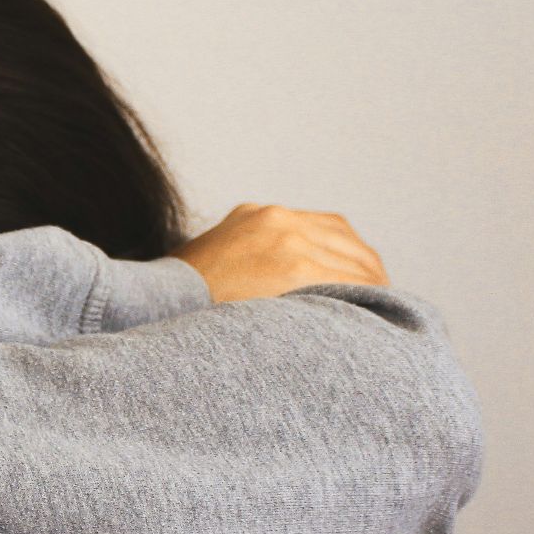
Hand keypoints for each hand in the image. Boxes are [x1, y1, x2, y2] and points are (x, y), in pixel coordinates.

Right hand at [172, 203, 389, 301]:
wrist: (150, 306)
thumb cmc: (177, 304)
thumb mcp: (208, 266)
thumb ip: (243, 265)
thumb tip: (266, 292)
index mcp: (256, 216)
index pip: (323, 227)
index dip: (347, 255)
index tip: (360, 279)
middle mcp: (274, 219)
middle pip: (344, 239)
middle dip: (365, 270)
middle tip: (381, 299)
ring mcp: (285, 238)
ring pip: (352, 259)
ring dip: (371, 285)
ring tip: (383, 312)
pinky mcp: (291, 265)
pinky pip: (346, 280)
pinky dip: (364, 297)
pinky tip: (371, 317)